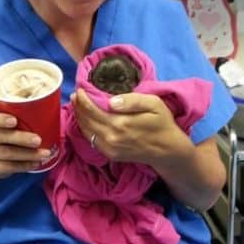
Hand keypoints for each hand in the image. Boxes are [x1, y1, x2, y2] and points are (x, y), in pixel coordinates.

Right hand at [0, 111, 50, 178]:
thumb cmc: (2, 136)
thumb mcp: (3, 126)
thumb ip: (18, 119)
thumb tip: (47, 113)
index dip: (1, 119)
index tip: (14, 121)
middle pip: (0, 136)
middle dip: (21, 138)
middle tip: (38, 140)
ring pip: (7, 153)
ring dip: (28, 154)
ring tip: (44, 153)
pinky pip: (9, 167)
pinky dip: (24, 165)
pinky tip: (36, 163)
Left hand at [72, 89, 186, 166]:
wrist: (168, 151)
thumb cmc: (162, 124)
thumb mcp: (154, 104)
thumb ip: (132, 101)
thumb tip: (111, 101)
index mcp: (119, 124)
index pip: (92, 110)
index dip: (83, 99)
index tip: (80, 90)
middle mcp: (110, 138)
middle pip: (85, 120)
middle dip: (78, 106)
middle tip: (75, 95)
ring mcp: (109, 148)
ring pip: (85, 131)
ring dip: (79, 117)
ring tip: (77, 105)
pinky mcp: (110, 154)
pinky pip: (91, 140)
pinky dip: (85, 128)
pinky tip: (85, 120)